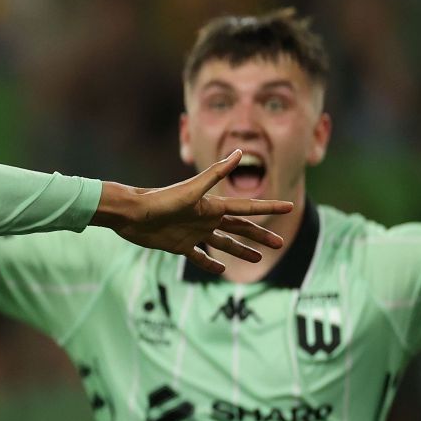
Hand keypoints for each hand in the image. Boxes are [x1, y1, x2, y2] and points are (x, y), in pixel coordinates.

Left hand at [97, 150, 292, 274]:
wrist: (131, 214)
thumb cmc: (160, 200)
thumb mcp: (192, 189)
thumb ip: (216, 173)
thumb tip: (239, 151)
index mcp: (212, 205)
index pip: (247, 208)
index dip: (268, 207)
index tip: (289, 206)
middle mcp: (206, 218)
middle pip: (239, 227)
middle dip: (260, 235)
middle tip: (279, 244)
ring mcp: (193, 232)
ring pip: (223, 242)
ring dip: (241, 250)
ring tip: (259, 258)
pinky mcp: (179, 245)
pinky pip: (200, 257)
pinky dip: (211, 263)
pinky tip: (222, 269)